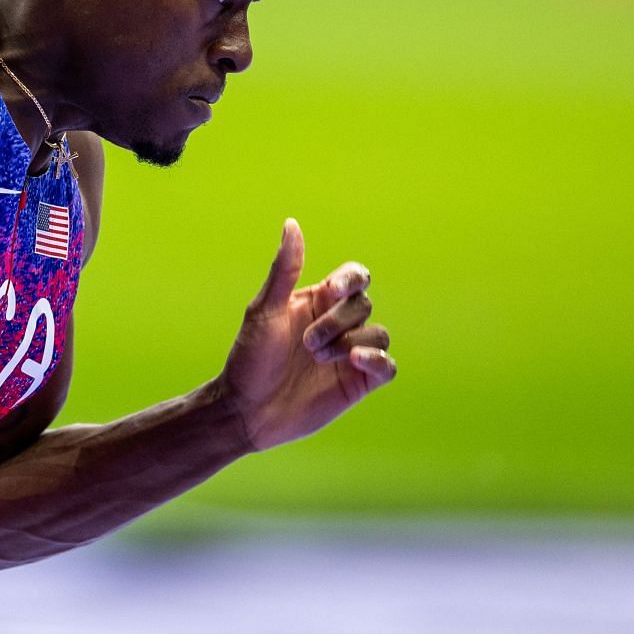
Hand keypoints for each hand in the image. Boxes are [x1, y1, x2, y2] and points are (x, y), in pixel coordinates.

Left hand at [218, 218, 395, 451]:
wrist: (246, 410)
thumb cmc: (249, 358)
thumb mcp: (264, 310)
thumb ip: (283, 269)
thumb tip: (292, 223)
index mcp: (317, 302)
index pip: (354, 278)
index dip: (353, 279)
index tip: (335, 290)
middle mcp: (338, 324)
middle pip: (363, 304)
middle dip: (338, 321)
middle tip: (308, 345)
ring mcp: (350, 353)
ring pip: (378, 333)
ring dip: (351, 342)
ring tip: (319, 360)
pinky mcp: (358, 382)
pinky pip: (387, 365)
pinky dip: (378, 360)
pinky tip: (356, 361)